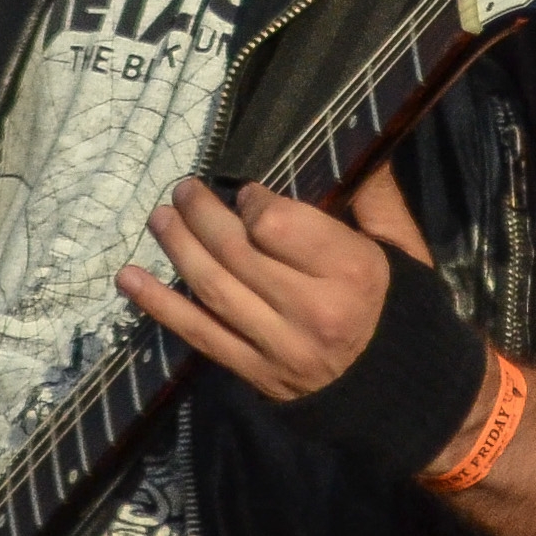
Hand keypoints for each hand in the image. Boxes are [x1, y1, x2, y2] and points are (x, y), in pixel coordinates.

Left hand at [116, 169, 424, 400]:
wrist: (406, 398)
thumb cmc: (403, 311)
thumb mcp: (403, 250)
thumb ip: (375, 197)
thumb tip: (358, 137)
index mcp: (353, 273)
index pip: (278, 227)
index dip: (251, 202)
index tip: (244, 191)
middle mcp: (313, 311)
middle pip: (237, 253)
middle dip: (201, 215)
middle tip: (183, 190)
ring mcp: (280, 347)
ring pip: (212, 289)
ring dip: (177, 249)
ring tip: (159, 218)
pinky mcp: (255, 373)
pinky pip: (198, 334)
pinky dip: (158, 305)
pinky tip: (129, 278)